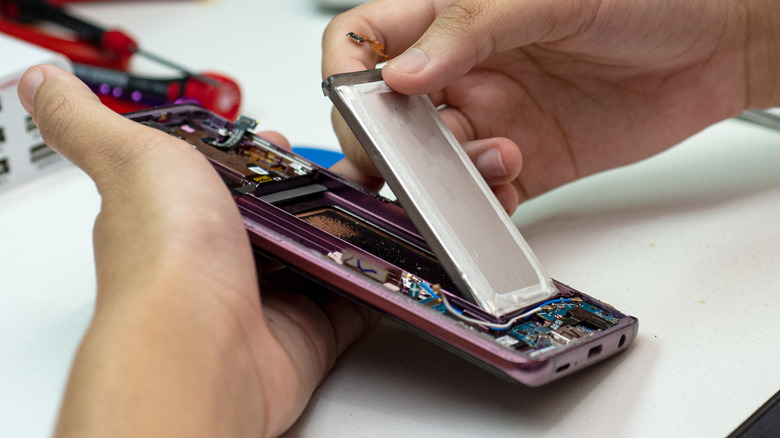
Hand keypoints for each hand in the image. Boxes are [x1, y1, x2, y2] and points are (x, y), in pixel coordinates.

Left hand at [20, 65, 374, 437]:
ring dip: (347, 234)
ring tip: (377, 203)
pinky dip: (370, 286)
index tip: (287, 142)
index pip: (227, 182)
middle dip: (316, 193)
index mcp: (183, 218)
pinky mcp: (306, 336)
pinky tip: (387, 258)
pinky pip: (348, 306)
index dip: (259, 159)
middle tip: (349, 170)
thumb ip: (87, 120)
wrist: (202, 347)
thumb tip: (43, 88)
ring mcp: (266, 301)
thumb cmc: (167, 256)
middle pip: (279, 220)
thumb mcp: (132, 157)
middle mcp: (221, 262)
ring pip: (317, 260)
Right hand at [323, 0, 779, 212]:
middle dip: (387, 143)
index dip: (345, 72)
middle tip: (413, 156)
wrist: (715, 47)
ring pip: (429, 163)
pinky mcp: (522, 164)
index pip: (364, 41)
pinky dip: (481, 204)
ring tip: (493, 160)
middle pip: (385, 116)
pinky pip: (480, 196)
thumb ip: (470, 31)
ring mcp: (488, 119)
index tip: (359, 104)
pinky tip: (509, 183)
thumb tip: (401, 72)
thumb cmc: (646, 1)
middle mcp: (461, 72)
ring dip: (443, 175)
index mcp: (451, 18)